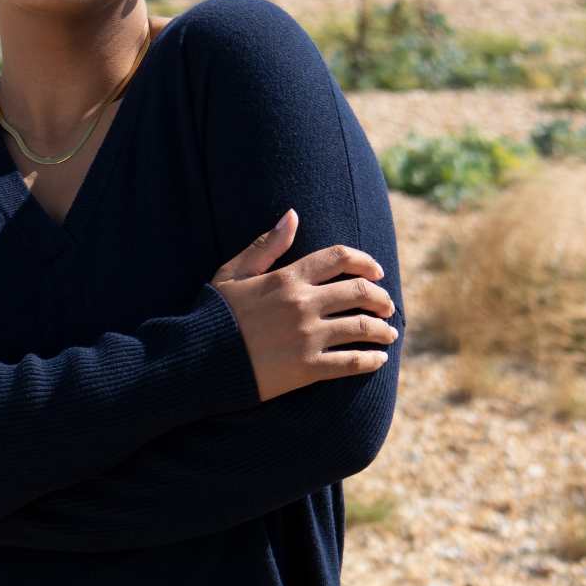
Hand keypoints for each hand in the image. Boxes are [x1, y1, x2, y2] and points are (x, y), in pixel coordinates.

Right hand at [211, 210, 396, 402]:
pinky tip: (378, 361)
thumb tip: (292, 215)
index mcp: (287, 278)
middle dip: (380, 299)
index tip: (377, 272)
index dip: (365, 261)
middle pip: (359, 292)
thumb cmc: (212, 316)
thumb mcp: (233, 273)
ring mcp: (307, 337)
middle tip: (388, 307)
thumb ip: (266, 245)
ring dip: (382, 330)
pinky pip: (350, 362)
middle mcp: (302, 304)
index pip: (339, 258)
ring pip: (361, 328)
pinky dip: (371, 361)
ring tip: (389, 335)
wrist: (196, 361)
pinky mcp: (306, 369)